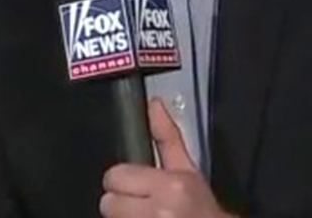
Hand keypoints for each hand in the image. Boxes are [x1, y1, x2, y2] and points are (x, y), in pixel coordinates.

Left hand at [99, 100, 233, 217]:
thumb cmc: (203, 209)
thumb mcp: (189, 170)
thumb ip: (167, 137)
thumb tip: (154, 105)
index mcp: (170, 186)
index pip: (115, 176)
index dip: (122, 181)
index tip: (137, 187)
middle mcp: (161, 211)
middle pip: (108, 202)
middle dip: (121, 203)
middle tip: (141, 206)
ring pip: (111, 217)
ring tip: (144, 216)